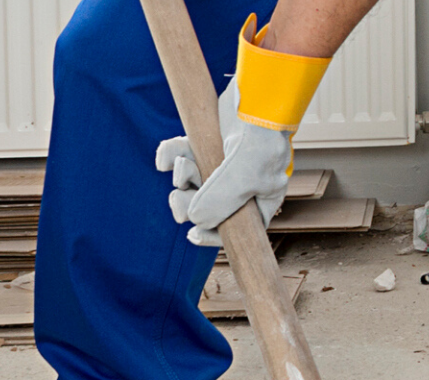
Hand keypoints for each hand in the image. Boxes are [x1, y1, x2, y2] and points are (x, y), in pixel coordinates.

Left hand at [155, 81, 291, 246]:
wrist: (258, 93)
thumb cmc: (263, 137)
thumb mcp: (245, 175)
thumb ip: (220, 201)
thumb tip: (194, 220)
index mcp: (260, 199)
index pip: (238, 229)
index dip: (214, 236)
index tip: (192, 234)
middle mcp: (241, 185)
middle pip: (208, 208)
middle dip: (189, 202)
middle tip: (179, 195)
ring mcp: (221, 164)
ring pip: (191, 182)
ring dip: (181, 176)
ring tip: (184, 164)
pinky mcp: (205, 143)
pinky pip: (180, 157)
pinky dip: (169, 156)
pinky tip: (165, 157)